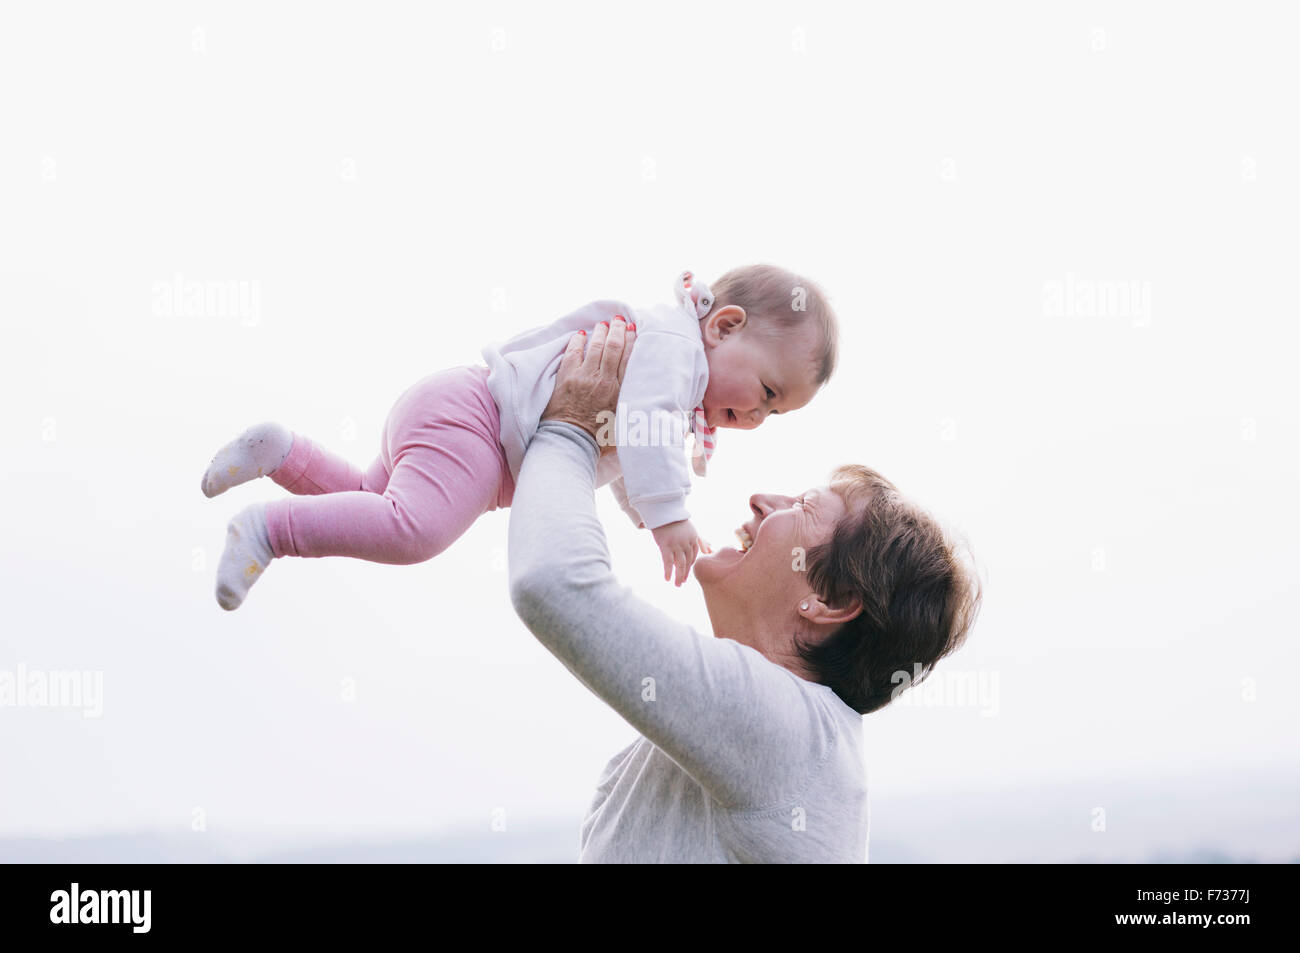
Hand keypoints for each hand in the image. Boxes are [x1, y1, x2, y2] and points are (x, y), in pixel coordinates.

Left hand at [541, 315, 635, 452]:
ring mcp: (584, 377)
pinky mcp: (566, 377)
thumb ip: (637, 413)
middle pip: (614, 347)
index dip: (632, 340)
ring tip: (604, 324)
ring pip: (595, 346)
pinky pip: (573, 352)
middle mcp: (604, 380)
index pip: (629, 358)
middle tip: (620, 320)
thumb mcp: (625, 426)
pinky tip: (582, 334)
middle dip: (618, 330)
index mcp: (620, 392)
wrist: (569, 443)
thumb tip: (661, 416)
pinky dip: (578, 341)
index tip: (634, 330)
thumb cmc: (599, 439)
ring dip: (600, 332)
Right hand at [651, 519, 709, 586]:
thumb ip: (700, 541)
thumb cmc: (676, 522)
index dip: (690, 567)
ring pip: (680, 564)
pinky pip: (668, 561)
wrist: (662, 512)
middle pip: (688, 562)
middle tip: (681, 583)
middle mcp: (687, 543)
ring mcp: (677, 544)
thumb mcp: (691, 530)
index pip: (693, 557)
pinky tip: (667, 579)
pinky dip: (668, 571)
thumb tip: (710, 549)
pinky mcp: (666, 545)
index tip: (686, 575)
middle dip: (685, 574)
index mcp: (693, 539)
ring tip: (677, 584)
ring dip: (679, 576)